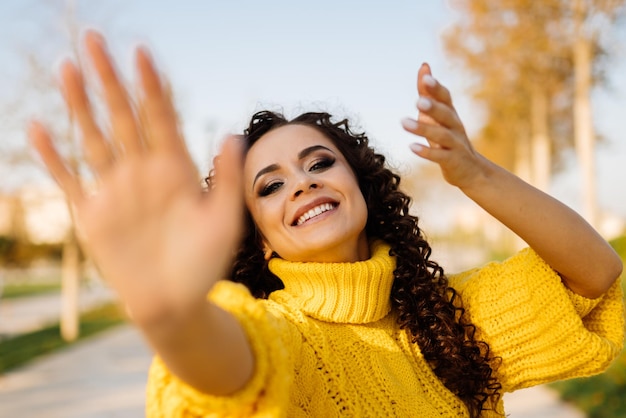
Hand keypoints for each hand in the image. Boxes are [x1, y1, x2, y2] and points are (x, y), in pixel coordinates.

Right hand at [28, 31, 244, 324]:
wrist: (175, 303)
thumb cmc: (206, 263)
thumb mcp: (225, 220)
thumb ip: (227, 178)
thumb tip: (235, 134)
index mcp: (177, 169)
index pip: (161, 116)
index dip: (151, 85)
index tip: (142, 52)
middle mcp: (143, 172)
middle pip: (123, 116)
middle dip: (109, 79)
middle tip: (93, 38)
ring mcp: (116, 190)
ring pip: (94, 138)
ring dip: (80, 105)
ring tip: (67, 67)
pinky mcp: (93, 214)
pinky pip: (69, 179)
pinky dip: (53, 156)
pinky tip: (38, 125)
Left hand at [401, 63, 485, 189]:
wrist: (471, 170)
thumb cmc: (449, 140)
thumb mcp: (439, 116)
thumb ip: (428, 93)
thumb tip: (424, 66)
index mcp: (451, 114)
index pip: (446, 98)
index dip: (436, 88)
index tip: (426, 77)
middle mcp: (455, 127)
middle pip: (446, 114)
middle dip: (433, 107)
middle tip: (418, 101)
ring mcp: (456, 144)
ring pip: (441, 135)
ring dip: (423, 129)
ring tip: (404, 123)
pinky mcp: (453, 161)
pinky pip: (440, 156)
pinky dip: (427, 152)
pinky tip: (412, 147)